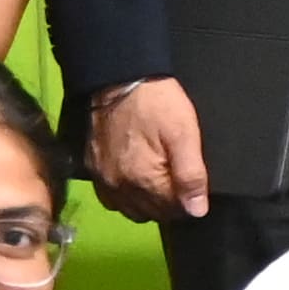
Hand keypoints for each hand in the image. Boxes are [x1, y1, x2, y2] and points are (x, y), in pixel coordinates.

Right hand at [86, 77, 209, 224]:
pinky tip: (134, 179)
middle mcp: (119, 188)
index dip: (187, 201)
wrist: (118, 77)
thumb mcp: (184, 134)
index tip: (191, 184)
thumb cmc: (156, 103)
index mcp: (144, 182)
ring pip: (129, 209)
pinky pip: (109, 196)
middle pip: (151, 212)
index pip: (172, 211)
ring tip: (157, 180)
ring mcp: (102, 179)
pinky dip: (124, 195)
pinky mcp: (91, 167)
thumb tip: (197, 211)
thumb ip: (191, 176)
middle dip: (167, 202)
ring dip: (146, 202)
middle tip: (176, 178)